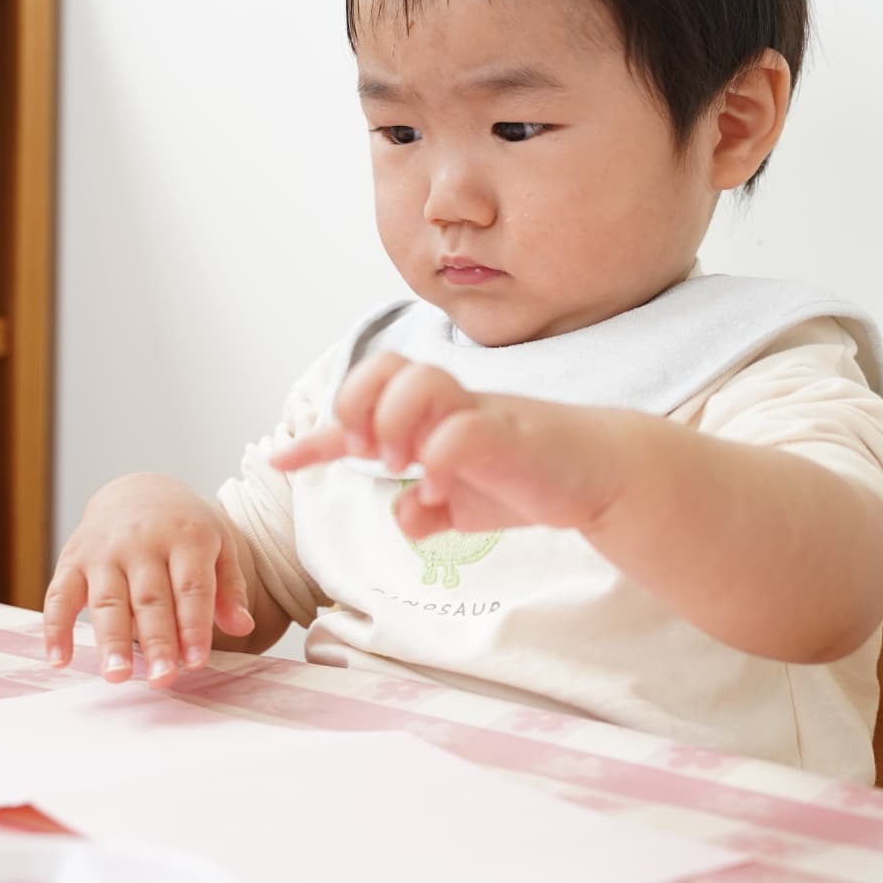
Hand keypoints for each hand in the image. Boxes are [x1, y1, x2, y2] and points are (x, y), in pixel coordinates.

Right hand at [41, 474, 255, 684]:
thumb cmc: (184, 530)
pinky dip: (56, 628)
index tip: (196, 662)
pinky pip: (59, 596)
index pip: (192, 587)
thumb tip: (243, 627)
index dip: (194, 626)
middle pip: (150, 598)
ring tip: (118, 677)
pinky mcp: (72, 559)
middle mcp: (143, 542)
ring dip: (111, 641)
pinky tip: (59, 660)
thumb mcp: (218, 545)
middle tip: (162, 680)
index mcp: (186, 536)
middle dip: (157, 641)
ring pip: (107, 601)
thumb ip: (230, 587)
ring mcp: (104, 551)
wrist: (137, 492)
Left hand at [269, 354, 626, 539]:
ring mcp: (481, 413)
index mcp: (432, 418)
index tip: (281, 461)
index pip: (365, 410)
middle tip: (368, 452)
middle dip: (357, 406)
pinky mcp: (511, 434)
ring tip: (399, 465)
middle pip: (384, 367)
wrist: (600, 473)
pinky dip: (438, 460)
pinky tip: (438, 492)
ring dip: (392, 421)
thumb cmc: (530, 478)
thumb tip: (404, 515)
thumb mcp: (466, 504)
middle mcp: (450, 406)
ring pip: (417, 380)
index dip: (318, 436)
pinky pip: (462, 431)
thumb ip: (429, 508)